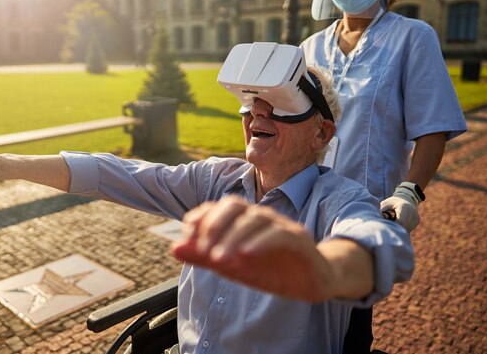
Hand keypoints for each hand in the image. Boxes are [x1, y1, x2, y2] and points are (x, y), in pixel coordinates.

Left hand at [171, 195, 336, 301]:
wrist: (312, 281)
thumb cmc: (271, 269)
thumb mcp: (232, 266)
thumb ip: (204, 256)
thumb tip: (173, 248)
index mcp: (244, 220)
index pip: (218, 207)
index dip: (201, 217)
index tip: (187, 237)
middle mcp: (261, 217)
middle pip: (235, 205)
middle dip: (214, 224)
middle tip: (201, 250)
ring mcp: (281, 225)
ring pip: (255, 219)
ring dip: (233, 238)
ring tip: (219, 260)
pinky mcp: (298, 239)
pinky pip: (279, 234)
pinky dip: (260, 242)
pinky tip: (245, 256)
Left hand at [380, 195, 419, 231]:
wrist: (404, 199)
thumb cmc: (391, 203)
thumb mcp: (384, 204)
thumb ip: (381, 211)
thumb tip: (375, 220)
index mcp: (404, 207)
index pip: (400, 221)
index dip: (393, 226)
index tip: (387, 227)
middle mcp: (412, 212)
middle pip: (403, 226)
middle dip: (395, 228)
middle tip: (388, 226)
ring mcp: (416, 217)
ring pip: (406, 229)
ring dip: (399, 229)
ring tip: (393, 223)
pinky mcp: (417, 221)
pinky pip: (409, 228)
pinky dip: (403, 228)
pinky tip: (399, 223)